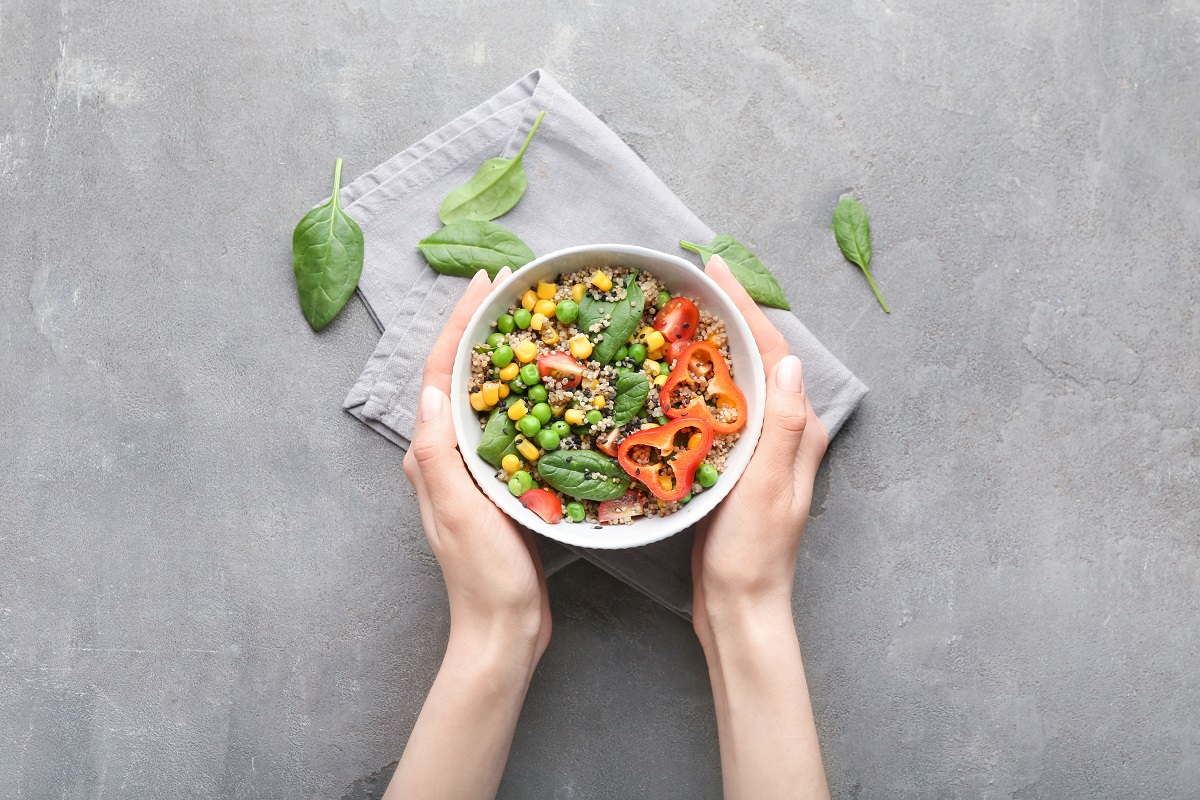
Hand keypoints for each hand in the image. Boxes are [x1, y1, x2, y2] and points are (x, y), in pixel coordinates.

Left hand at [402, 267, 550, 667]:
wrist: (506, 630)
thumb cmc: (485, 577)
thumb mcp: (461, 513)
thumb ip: (438, 455)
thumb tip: (432, 391)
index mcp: (431, 457)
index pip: (441, 374)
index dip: (460, 324)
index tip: (485, 283)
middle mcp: (445, 456)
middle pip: (459, 376)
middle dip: (479, 327)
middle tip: (511, 289)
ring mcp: (473, 470)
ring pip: (485, 396)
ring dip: (502, 354)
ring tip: (531, 319)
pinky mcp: (500, 484)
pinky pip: (509, 423)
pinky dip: (526, 393)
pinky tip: (552, 382)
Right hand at [692, 254, 831, 799]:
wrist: (740, 608)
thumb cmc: (753, 555)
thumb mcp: (767, 488)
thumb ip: (781, 426)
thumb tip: (787, 360)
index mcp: (795, 430)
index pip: (770, 350)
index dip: (742, 305)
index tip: (713, 266)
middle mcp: (782, 432)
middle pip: (754, 355)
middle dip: (728, 312)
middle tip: (692, 278)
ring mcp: (758, 449)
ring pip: (734, 378)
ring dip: (711, 341)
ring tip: (677, 311)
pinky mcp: (732, 466)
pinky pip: (715, 407)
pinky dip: (694, 380)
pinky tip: (667, 373)